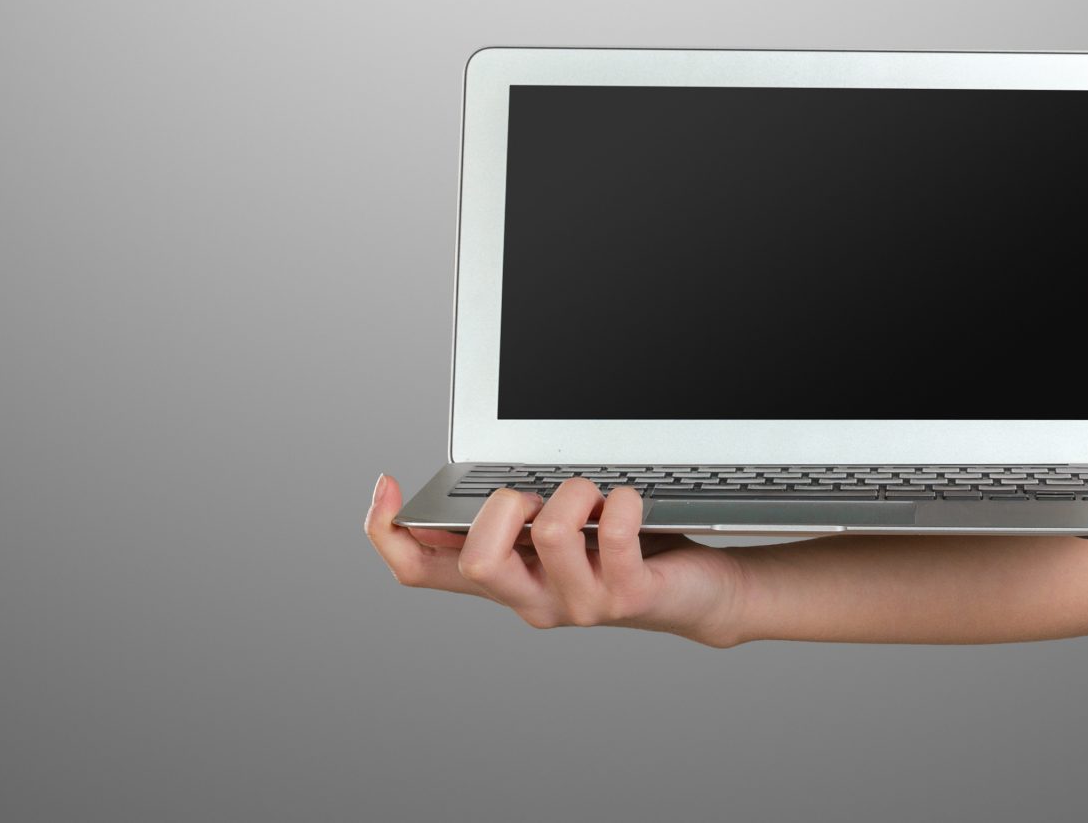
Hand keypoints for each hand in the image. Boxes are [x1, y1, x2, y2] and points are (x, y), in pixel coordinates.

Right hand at [362, 473, 752, 647]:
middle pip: (475, 562)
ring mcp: (578, 603)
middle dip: (502, 506)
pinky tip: (632, 504)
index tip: (389, 485)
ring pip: (551, 535)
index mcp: (504, 579)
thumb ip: (513, 519)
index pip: (419, 571)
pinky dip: (626, 502)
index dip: (388, 531)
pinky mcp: (628, 596)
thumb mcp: (557, 531)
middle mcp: (531, 600)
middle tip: (539, 497)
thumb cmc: (625, 550)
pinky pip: (617, 535)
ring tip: (598, 498)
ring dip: (578, 493)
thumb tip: (461, 484)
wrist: (700, 592)